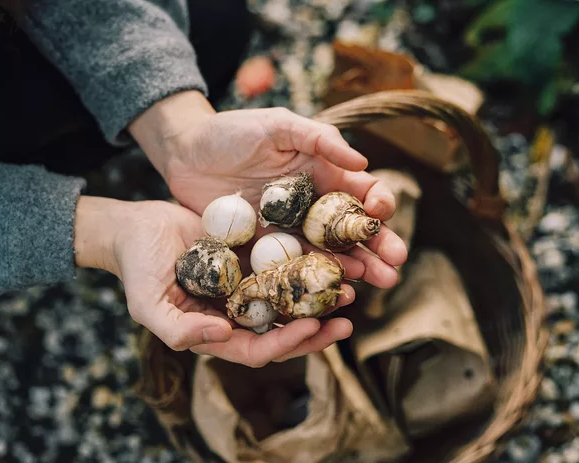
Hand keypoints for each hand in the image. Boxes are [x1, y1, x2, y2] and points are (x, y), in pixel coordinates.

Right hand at [73, 196, 356, 366]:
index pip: (258, 350)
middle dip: (317, 330)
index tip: (313, 326)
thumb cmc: (137, 268)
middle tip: (347, 319)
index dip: (287, 343)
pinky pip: (286, 264)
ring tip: (349, 288)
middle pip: (285, 331)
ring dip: (319, 298)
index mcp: (216, 333)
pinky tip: (331, 255)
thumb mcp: (148, 304)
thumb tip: (222, 335)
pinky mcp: (253, 257)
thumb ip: (179, 330)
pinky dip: (308, 264)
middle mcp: (237, 314)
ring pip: (292, 299)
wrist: (135, 226)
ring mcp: (247, 285)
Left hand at [130, 91, 406, 288]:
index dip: (379, 204)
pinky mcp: (265, 250)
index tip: (380, 213)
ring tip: (377, 283)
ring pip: (332, 255)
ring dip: (357, 269)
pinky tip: (332, 291)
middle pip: (355, 231)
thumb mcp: (277, 125)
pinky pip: (294, 269)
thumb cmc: (231, 131)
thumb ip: (319, 139)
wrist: (184, 153)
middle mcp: (314, 207)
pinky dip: (314, 281)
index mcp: (324, 174)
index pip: (363, 192)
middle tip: (395, 268)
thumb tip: (362, 163)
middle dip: (379, 248)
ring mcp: (291, 231)